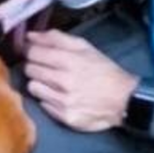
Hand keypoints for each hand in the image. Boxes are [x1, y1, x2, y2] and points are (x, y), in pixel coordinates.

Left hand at [23, 30, 139, 132]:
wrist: (123, 100)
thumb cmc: (104, 71)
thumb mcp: (85, 48)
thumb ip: (57, 38)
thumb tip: (31, 35)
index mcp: (69, 60)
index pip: (33, 52)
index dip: (31, 50)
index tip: (34, 51)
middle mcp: (64, 81)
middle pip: (30, 69)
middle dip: (35, 65)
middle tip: (46, 67)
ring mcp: (63, 101)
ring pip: (32, 87)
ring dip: (39, 83)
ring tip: (52, 82)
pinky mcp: (64, 117)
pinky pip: (42, 104)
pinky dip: (48, 98)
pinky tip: (60, 95)